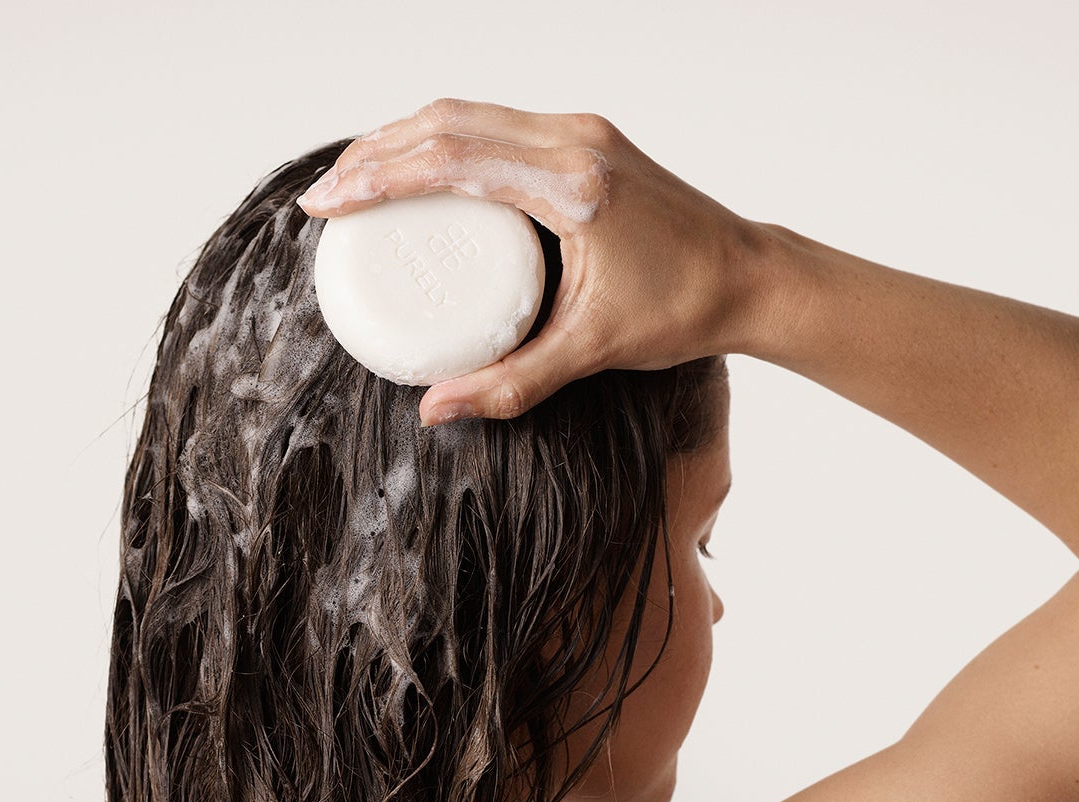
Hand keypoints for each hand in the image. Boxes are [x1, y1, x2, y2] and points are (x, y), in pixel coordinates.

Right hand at [298, 98, 769, 425]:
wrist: (753, 278)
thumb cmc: (685, 309)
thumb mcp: (592, 351)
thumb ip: (512, 383)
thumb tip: (435, 410)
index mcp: (572, 183)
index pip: (450, 160)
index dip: (375, 178)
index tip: (326, 205)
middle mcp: (575, 141)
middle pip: (447, 121)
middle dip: (375, 153)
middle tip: (325, 196)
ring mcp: (582, 133)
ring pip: (470, 113)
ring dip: (406, 140)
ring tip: (356, 180)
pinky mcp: (587, 140)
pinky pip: (498, 124)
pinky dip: (446, 142)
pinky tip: (418, 173)